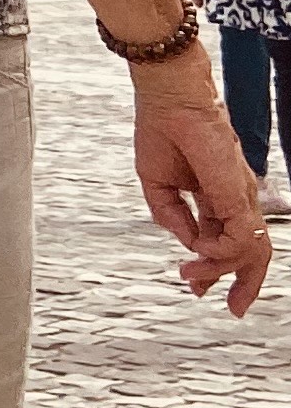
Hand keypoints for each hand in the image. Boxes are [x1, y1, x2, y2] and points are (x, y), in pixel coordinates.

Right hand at [134, 69, 271, 315]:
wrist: (168, 98)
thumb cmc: (160, 130)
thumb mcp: (155, 184)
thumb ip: (170, 216)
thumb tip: (187, 243)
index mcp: (217, 196)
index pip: (228, 240)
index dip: (215, 267)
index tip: (194, 286)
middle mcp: (235, 198)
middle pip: (253, 251)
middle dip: (244, 284)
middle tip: (230, 308)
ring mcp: (239, 195)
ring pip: (250, 249)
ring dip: (223, 273)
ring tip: (193, 282)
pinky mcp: (236, 193)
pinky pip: (239, 236)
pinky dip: (220, 253)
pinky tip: (196, 254)